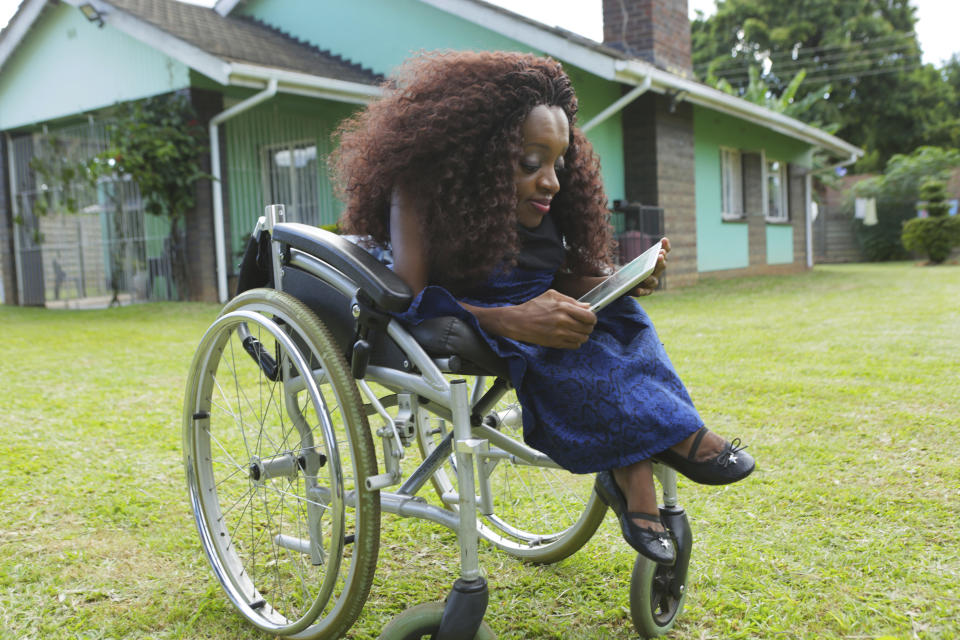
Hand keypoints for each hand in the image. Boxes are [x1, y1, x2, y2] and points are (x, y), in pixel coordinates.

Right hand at [466, 289, 596, 348]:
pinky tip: (570, 336)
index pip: (589, 316)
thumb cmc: (534, 306)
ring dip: (582, 335)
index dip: (592, 318)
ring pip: (583, 338)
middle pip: (588, 328)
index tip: (590, 318)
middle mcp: (563, 321)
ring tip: (576, 331)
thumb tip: (587, 306)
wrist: (518, 321)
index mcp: (563, 307)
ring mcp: (559, 334)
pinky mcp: (555, 343)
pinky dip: (575, 342)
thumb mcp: (551, 296)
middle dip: (588, 326)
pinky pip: (574, 346)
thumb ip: (571, 300)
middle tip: (584, 324)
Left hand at [630, 237, 669, 296]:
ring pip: (654, 280)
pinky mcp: (646, 291)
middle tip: (660, 255)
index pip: (664, 253)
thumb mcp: (636, 258)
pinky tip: (638, 290)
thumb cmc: (634, 268)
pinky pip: (645, 292)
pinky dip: (642, 291)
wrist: (626, 282)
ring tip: (647, 274)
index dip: (665, 247)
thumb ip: (640, 253)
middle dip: (660, 261)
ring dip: (651, 277)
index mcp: (657, 261)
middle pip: (661, 266)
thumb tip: (642, 247)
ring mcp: (652, 282)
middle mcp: (657, 272)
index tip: (663, 240)